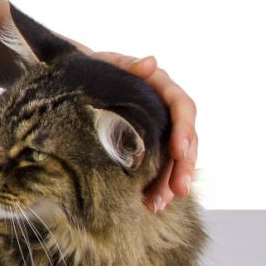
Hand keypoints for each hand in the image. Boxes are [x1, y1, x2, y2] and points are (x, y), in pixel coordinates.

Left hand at [88, 51, 197, 212]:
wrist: (79, 78)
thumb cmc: (94, 68)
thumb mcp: (108, 63)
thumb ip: (128, 64)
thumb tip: (151, 62)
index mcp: (162, 87)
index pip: (183, 108)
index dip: (184, 130)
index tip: (179, 152)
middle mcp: (166, 109)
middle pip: (186, 139)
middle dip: (183, 167)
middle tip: (178, 189)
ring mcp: (160, 129)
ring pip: (176, 158)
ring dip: (171, 182)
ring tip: (159, 203)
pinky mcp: (150, 145)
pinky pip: (161, 166)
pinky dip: (157, 185)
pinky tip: (151, 202)